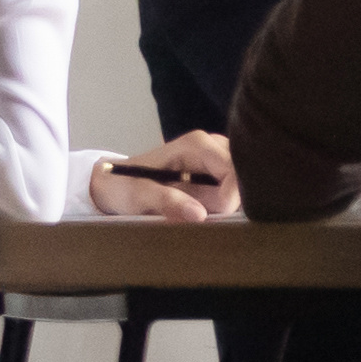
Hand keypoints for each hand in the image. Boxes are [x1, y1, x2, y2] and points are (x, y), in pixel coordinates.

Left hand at [90, 135, 236, 220]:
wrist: (117, 182)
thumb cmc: (126, 185)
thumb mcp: (140, 196)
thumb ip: (168, 202)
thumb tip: (200, 215)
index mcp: (198, 144)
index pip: (234, 172)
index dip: (228, 199)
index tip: (207, 217)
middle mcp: (214, 145)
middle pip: (243, 178)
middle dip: (227, 202)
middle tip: (200, 214)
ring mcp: (220, 157)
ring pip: (242, 187)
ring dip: (223, 205)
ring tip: (197, 209)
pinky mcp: (221, 171)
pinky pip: (235, 191)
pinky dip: (222, 204)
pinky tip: (203, 207)